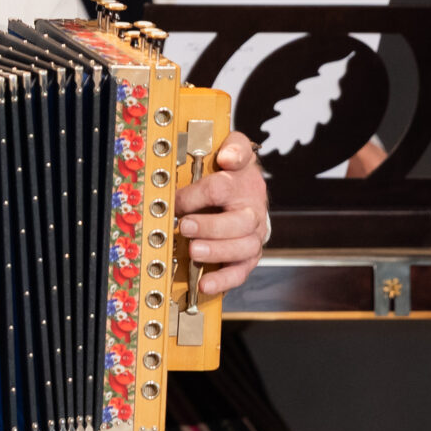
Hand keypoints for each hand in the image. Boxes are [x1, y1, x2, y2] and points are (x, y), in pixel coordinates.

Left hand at [173, 130, 267, 294]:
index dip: (197, 195)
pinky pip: (240, 271)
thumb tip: (228, 157)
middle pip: (239, 221)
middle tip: (186, 226)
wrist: (251, 192)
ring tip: (194, 251)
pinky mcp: (248, 257)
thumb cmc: (235, 173)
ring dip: (217, 250)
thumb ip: (235, 146)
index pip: (222, 187)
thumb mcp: (237, 149)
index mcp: (244, 184)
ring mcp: (252, 237)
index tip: (177, 201)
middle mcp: (252, 212)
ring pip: (242, 248)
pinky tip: (205, 283)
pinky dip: (224, 280)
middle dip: (211, 226)